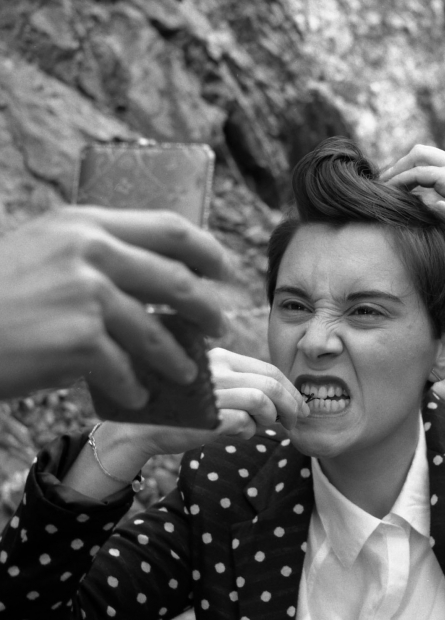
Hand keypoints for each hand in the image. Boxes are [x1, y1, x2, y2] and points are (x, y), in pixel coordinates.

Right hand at [0, 206, 229, 404]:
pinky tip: (137, 396)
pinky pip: (126, 369)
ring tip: (188, 372)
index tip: (224, 271)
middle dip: (207, 309)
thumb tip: (156, 278)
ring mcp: (85, 295)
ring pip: (157, 332)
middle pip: (177, 281)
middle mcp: (90, 252)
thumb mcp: (45, 251)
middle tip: (219, 328)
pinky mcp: (78, 340)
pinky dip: (136, 387)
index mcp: (86, 224)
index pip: (170, 228)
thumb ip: (96, 254)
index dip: (208, 251)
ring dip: (179, 358)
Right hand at [114, 348, 311, 457]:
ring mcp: (210, 389)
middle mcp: (215, 368)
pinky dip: (248, 432)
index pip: (268, 368)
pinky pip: (245, 423)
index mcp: (219, 357)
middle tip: (300, 419)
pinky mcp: (206, 414)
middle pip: (272, 382)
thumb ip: (243, 387)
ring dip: (273, 418)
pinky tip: (236, 434)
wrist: (140, 430)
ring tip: (268, 428)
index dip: (290, 388)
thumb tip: (286, 401)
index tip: (301, 405)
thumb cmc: (183, 412)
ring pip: (263, 400)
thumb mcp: (214, 389)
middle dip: (293, 404)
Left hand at [380, 144, 444, 251]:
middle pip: (420, 152)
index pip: (429, 162)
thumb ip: (443, 211)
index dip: (409, 171)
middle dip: (398, 165)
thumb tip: (429, 210)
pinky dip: (402, 181)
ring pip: (417, 156)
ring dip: (396, 171)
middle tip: (382, 184)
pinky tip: (390, 194)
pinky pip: (418, 173)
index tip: (392, 188)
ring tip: (380, 188)